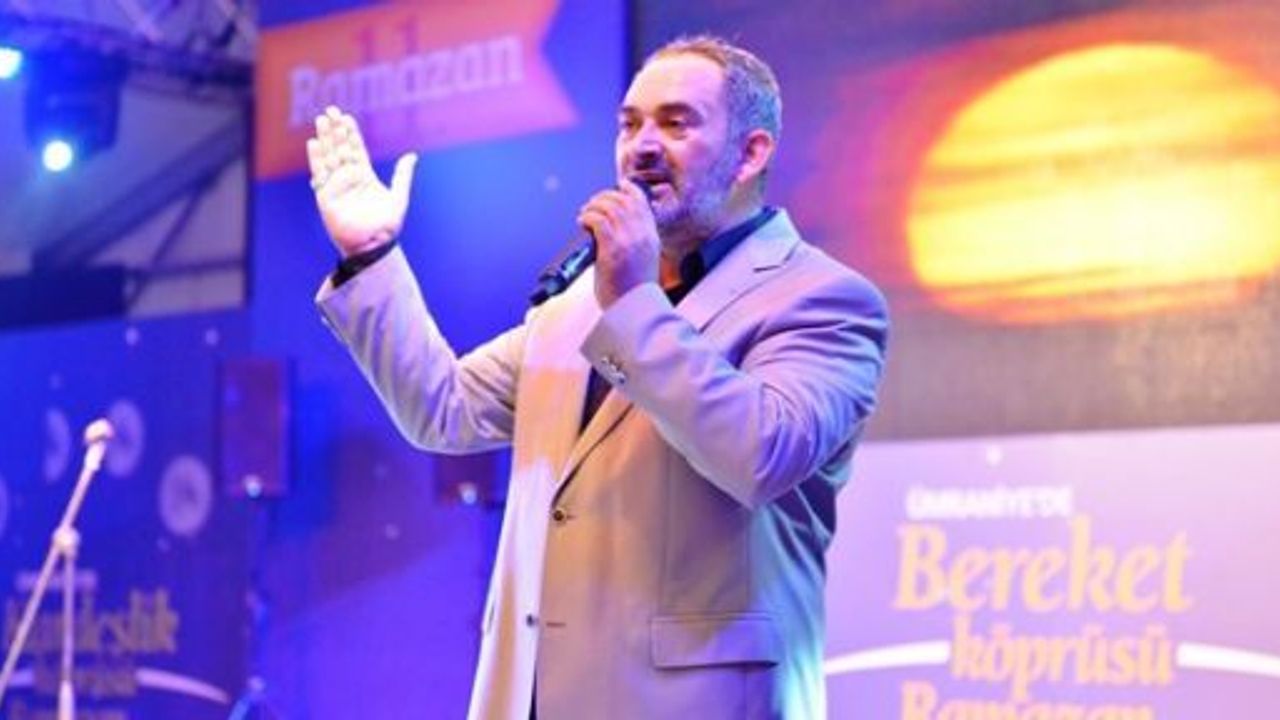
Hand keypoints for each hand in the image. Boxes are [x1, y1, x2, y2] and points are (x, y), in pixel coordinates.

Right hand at [306, 106, 416, 256]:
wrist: (373, 245)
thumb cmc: (387, 226)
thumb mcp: (398, 196)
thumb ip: (402, 175)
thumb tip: (412, 156)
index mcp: (364, 176)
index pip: (356, 149)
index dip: (351, 133)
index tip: (346, 117)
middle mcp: (348, 178)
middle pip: (340, 148)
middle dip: (335, 130)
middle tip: (331, 111)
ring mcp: (336, 185)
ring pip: (329, 157)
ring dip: (325, 139)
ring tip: (321, 120)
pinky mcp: (325, 196)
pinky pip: (319, 174)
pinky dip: (316, 159)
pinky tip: (314, 143)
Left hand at [578, 180, 659, 306]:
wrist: (633, 310)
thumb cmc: (632, 291)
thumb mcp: (642, 260)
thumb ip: (633, 241)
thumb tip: (611, 227)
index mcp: (651, 238)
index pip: (641, 202)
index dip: (628, 189)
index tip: (617, 186)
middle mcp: (643, 236)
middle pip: (623, 200)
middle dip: (605, 196)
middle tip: (593, 204)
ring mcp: (629, 241)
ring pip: (609, 206)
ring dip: (593, 205)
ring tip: (585, 213)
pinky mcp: (613, 249)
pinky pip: (597, 220)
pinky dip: (587, 217)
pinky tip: (582, 222)